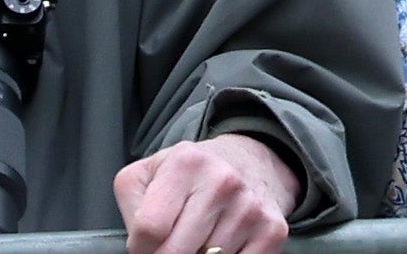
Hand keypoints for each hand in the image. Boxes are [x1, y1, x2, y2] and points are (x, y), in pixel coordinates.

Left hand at [114, 133, 299, 253]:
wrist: (249, 161)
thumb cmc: (189, 173)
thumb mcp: (148, 173)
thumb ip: (133, 208)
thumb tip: (141, 248)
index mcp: (185, 163)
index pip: (150, 227)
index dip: (140, 247)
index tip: (143, 246)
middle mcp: (222, 183)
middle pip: (177, 251)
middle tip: (164, 249)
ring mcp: (250, 208)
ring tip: (194, 240)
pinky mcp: (273, 230)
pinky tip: (218, 247)